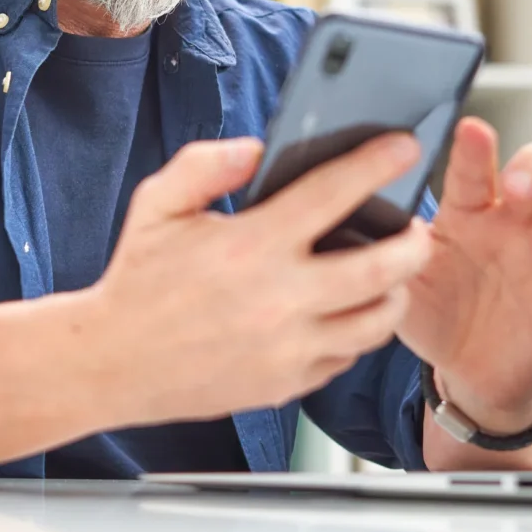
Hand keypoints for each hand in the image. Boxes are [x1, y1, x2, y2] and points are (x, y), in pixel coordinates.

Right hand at [92, 133, 430, 425]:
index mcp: (250, 246)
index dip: (375, 165)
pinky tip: (346, 310)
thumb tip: (256, 150)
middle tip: (417, 227)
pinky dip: (358, 330)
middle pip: (381, 269)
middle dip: (414, 242)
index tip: (402, 148)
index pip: (331, 195)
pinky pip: (346, 356)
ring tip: (391, 272)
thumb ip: (205, 165)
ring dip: (395, 291)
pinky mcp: (286, 383)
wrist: (113, 362)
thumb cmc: (137, 280)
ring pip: (376, 321)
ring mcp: (287, 348)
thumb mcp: (158, 205)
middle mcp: (278, 299)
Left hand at [398, 116, 531, 433]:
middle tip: (517, 187)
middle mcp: (514, 225)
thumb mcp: (403, 280)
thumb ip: (390, 249)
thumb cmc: (433, 308)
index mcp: (469, 212)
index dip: (476, 149)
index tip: (471, 130)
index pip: (474, 170)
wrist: (464, 368)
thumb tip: (365, 217)